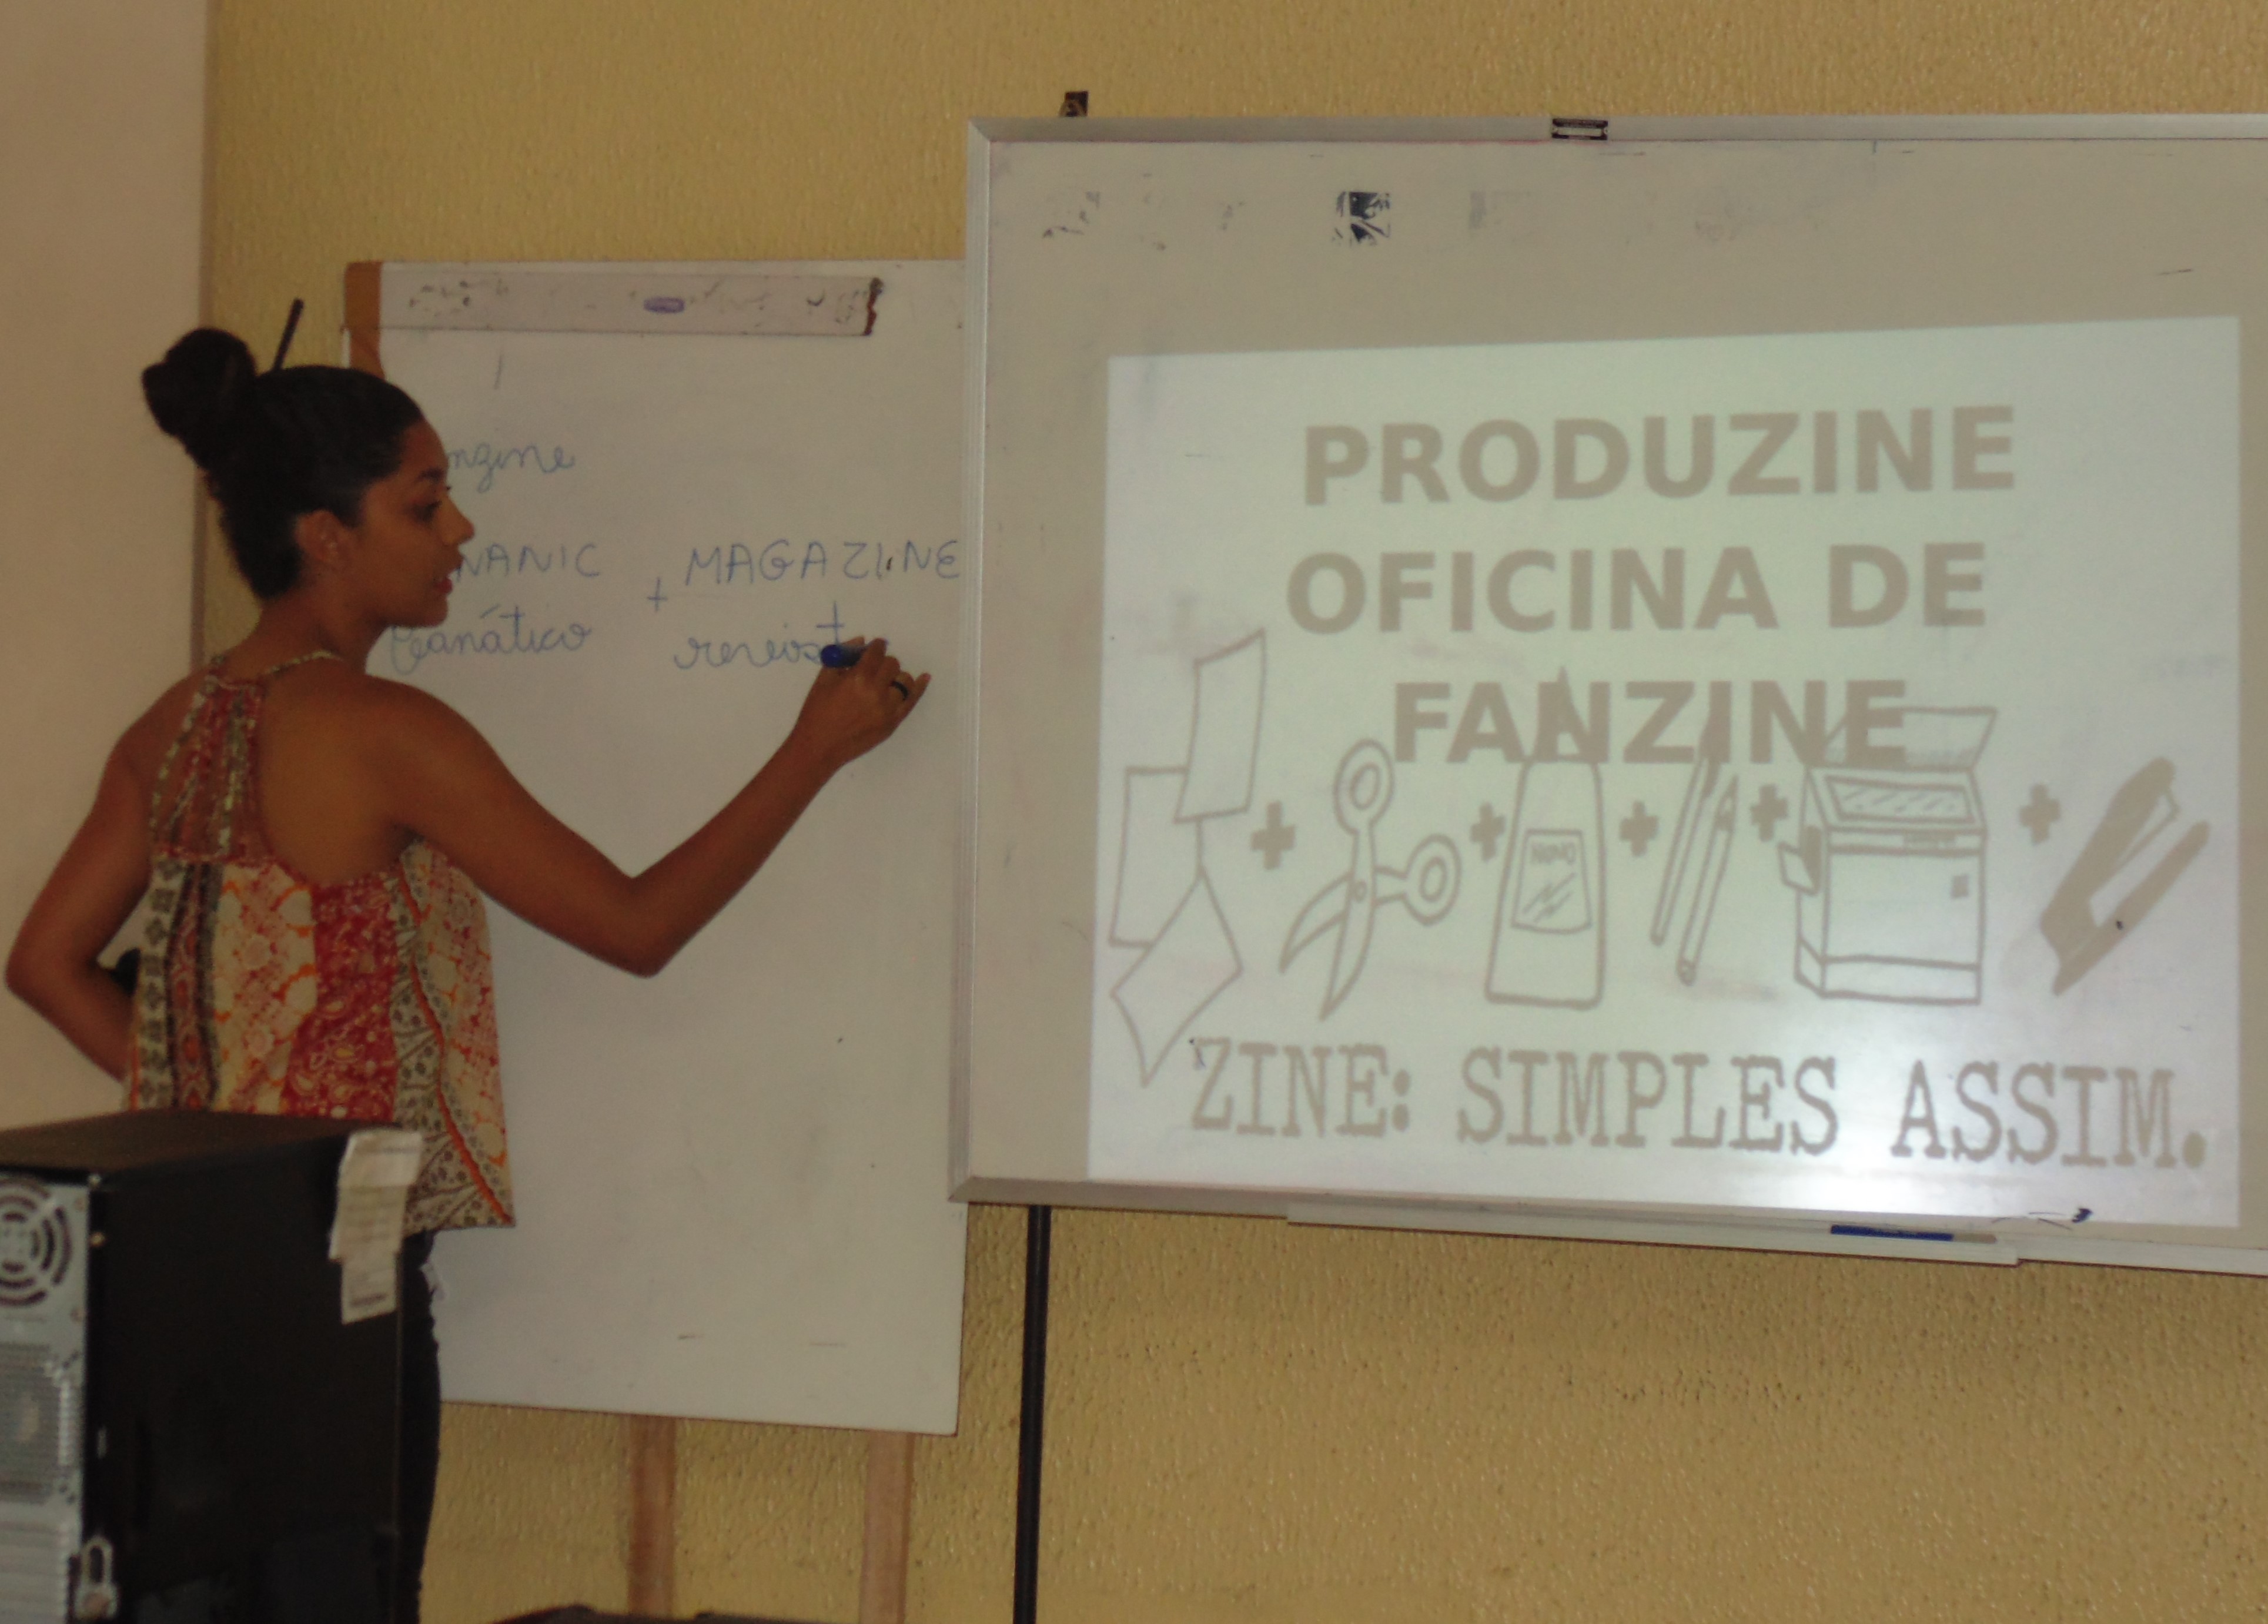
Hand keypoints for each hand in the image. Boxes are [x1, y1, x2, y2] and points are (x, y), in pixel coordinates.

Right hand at [788, 637, 929, 772]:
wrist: (820, 747)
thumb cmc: (817, 712)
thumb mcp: (823, 680)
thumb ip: (843, 657)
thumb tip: (862, 640)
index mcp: (858, 679)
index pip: (876, 653)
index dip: (877, 647)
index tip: (876, 646)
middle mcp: (877, 692)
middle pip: (892, 665)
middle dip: (884, 662)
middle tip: (875, 667)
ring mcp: (888, 709)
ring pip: (904, 681)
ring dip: (896, 676)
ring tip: (886, 680)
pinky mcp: (893, 723)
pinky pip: (912, 701)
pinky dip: (919, 687)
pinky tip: (924, 678)